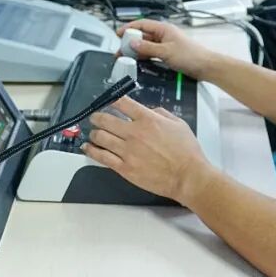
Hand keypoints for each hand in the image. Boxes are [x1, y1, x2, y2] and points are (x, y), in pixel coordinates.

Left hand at [82, 97, 215, 205]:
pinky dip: (92, 150)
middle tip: (95, 117)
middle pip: (105, 120)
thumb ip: (160, 113)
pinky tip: (88, 147)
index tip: (108, 100)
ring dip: (94, 133)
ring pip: (101, 137)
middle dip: (97, 117)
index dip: (112, 100)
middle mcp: (134, 133)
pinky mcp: (124, 168)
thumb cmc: (186, 151)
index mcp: (148, 119)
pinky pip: (102, 157)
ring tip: (93, 133)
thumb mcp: (178, 124)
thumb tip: (147, 110)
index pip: (122, 103)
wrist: (188, 177)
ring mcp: (127, 151)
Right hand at [117, 19, 216, 79]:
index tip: (118, 34)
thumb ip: (147, 48)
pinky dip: (144, 56)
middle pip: (143, 35)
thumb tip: (132, 43)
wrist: (206, 67)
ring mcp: (166, 44)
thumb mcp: (166, 52)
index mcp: (164, 29)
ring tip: (126, 57)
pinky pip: (152, 53)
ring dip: (136, 50)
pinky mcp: (168, 54)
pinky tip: (138, 61)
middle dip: (130, 41)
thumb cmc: (191, 56)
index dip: (129, 28)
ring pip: (147, 45)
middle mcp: (164, 35)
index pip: (142, 24)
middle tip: (120, 50)